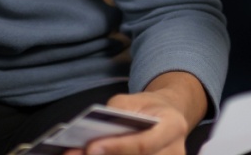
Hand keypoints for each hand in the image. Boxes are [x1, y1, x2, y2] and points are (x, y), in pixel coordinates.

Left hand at [77, 72, 204, 154]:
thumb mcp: (134, 100)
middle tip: (75, 154)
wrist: (170, 117)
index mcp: (173, 127)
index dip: (116, 147)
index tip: (91, 147)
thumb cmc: (150, 108)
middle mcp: (175, 152)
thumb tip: (94, 135)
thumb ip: (117, 113)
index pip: (143, 144)